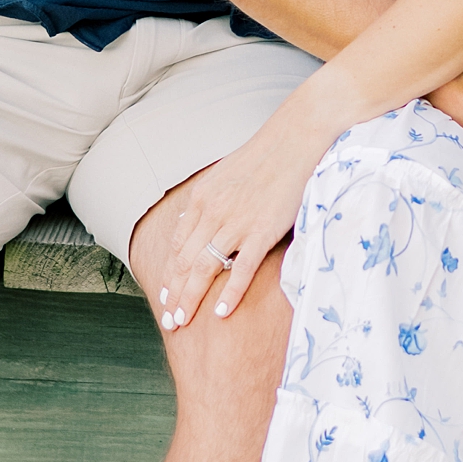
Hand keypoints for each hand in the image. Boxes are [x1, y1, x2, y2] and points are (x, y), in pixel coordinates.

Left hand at [156, 122, 328, 331]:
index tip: (166, 295)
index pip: (177, 245)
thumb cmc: (267, 154)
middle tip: (170, 321)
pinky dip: (229, 294)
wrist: (296, 138)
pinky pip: (240, 270)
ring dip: (191, 299)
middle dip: (174, 294)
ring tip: (183, 323)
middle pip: (184, 262)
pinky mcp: (262, 231)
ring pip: (204, 270)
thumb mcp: (226, 174)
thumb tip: (193, 219)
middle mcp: (212, 212)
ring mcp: (236, 223)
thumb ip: (209, 199)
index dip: (170, 274)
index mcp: (202, 198)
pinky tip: (220, 313)